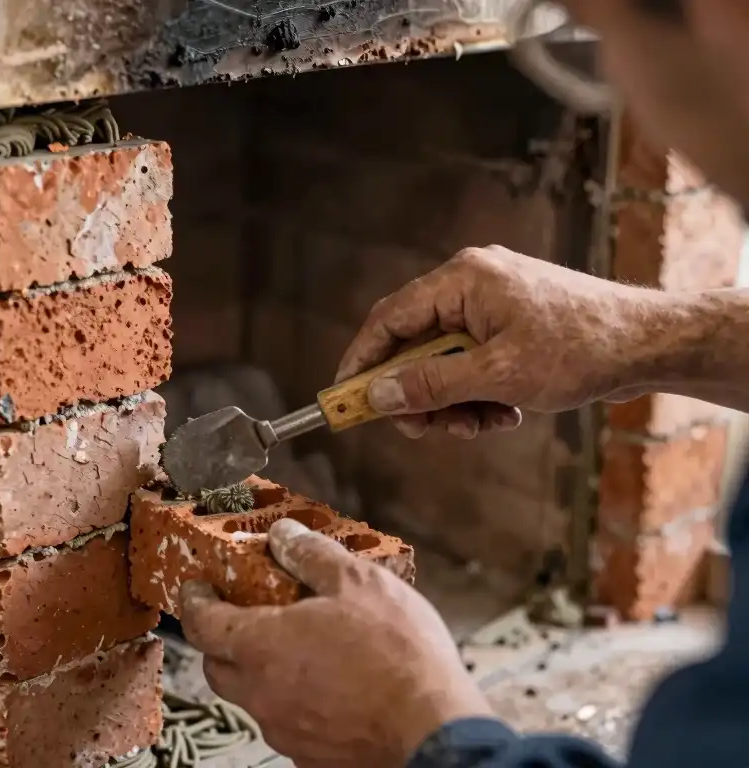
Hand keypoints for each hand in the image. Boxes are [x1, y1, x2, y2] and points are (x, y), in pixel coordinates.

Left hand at [179, 518, 492, 767]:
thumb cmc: (396, 654)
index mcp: (260, 646)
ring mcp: (285, 731)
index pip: (201, 623)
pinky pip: (288, 722)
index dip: (194, 601)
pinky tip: (327, 685)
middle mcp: (262, 694)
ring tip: (297, 646)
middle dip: (221, 638)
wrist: (434, 731)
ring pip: (253, 697)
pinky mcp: (312, 756)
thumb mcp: (356, 582)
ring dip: (260, 670)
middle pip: (218, 665)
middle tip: (242, 613)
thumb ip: (311, 554)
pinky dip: (294, 700)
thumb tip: (283, 536)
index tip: (196, 587)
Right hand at [336, 246, 658, 439]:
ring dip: (453, 401)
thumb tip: (378, 395)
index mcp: (462, 280)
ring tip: (483, 424)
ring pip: (444, 360)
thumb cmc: (581, 349)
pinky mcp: (510, 321)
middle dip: (419, 394)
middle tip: (428, 430)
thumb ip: (431, 384)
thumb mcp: (498, 376)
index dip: (361, 361)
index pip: (388, 319)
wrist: (650, 343)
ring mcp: (492, 301)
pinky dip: (478, 392)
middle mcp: (471, 283)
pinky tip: (505, 412)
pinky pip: (472, 360)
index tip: (345, 399)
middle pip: (415, 344)